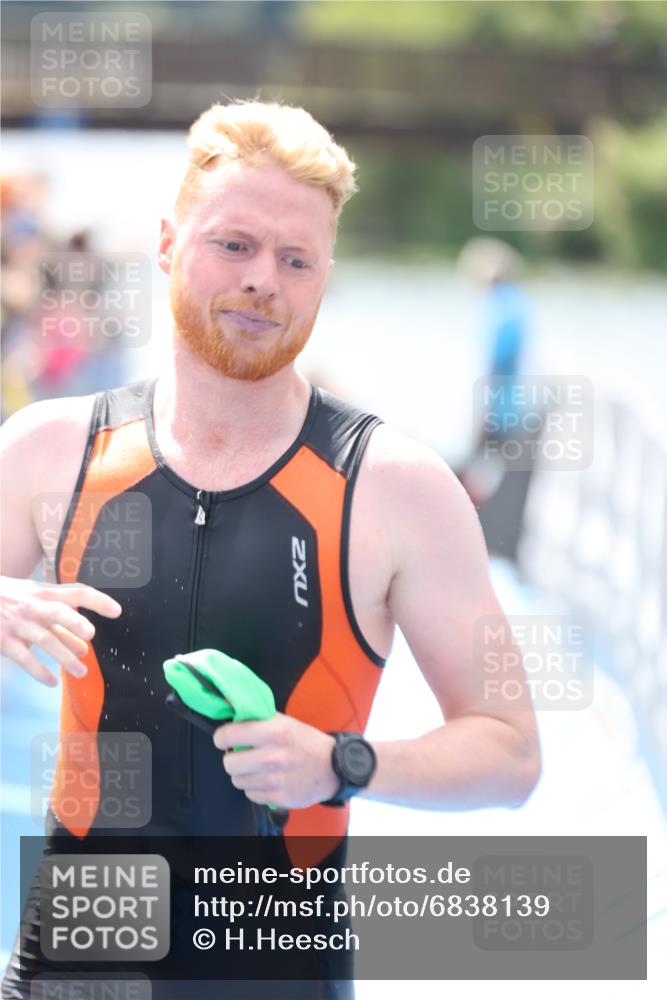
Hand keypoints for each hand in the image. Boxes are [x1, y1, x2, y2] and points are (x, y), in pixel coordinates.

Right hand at [0, 576, 121, 685]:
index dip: (97, 600)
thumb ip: (59, 623)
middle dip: (74, 622)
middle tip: (91, 634)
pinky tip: (51, 682)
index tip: (117, 611)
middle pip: (56, 612)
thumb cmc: (11, 600)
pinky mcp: (3, 641)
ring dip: (64, 657)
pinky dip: (38, 671)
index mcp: (44, 593)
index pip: (76, 592)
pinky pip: (23, 657)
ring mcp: (17, 624)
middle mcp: (32, 606)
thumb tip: (85, 646)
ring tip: (81, 672)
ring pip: (44, 640)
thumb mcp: (34, 602)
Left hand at [213, 713, 338, 808]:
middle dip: (233, 758)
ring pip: (237, 780)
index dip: (222, 737)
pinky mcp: (278, 797)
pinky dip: (254, 788)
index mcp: (274, 732)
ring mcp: (275, 779)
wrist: (332, 767)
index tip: (224, 739)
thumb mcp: (285, 722)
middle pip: (229, 762)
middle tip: (242, 755)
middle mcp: (273, 756)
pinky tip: (265, 780)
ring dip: (243, 774)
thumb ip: (259, 719)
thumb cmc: (306, 742)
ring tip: (256, 768)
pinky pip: (250, 794)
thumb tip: (233, 715)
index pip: (229, 735)